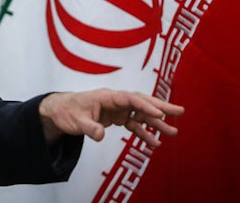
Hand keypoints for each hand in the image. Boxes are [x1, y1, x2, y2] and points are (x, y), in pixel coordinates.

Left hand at [39, 88, 184, 146]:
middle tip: (180, 111)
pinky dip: (143, 132)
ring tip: (173, 131)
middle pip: (141, 101)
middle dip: (160, 106)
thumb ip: (89, 128)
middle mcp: (115, 101)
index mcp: (106, 96)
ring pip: (140, 114)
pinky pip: (133, 124)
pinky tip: (154, 142)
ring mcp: (117, 109)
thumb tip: (101, 135)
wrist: (59, 111)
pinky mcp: (116, 118)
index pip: (130, 99)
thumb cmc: (67, 111)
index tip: (159, 113)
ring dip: (156, 122)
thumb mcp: (76, 121)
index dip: (145, 105)